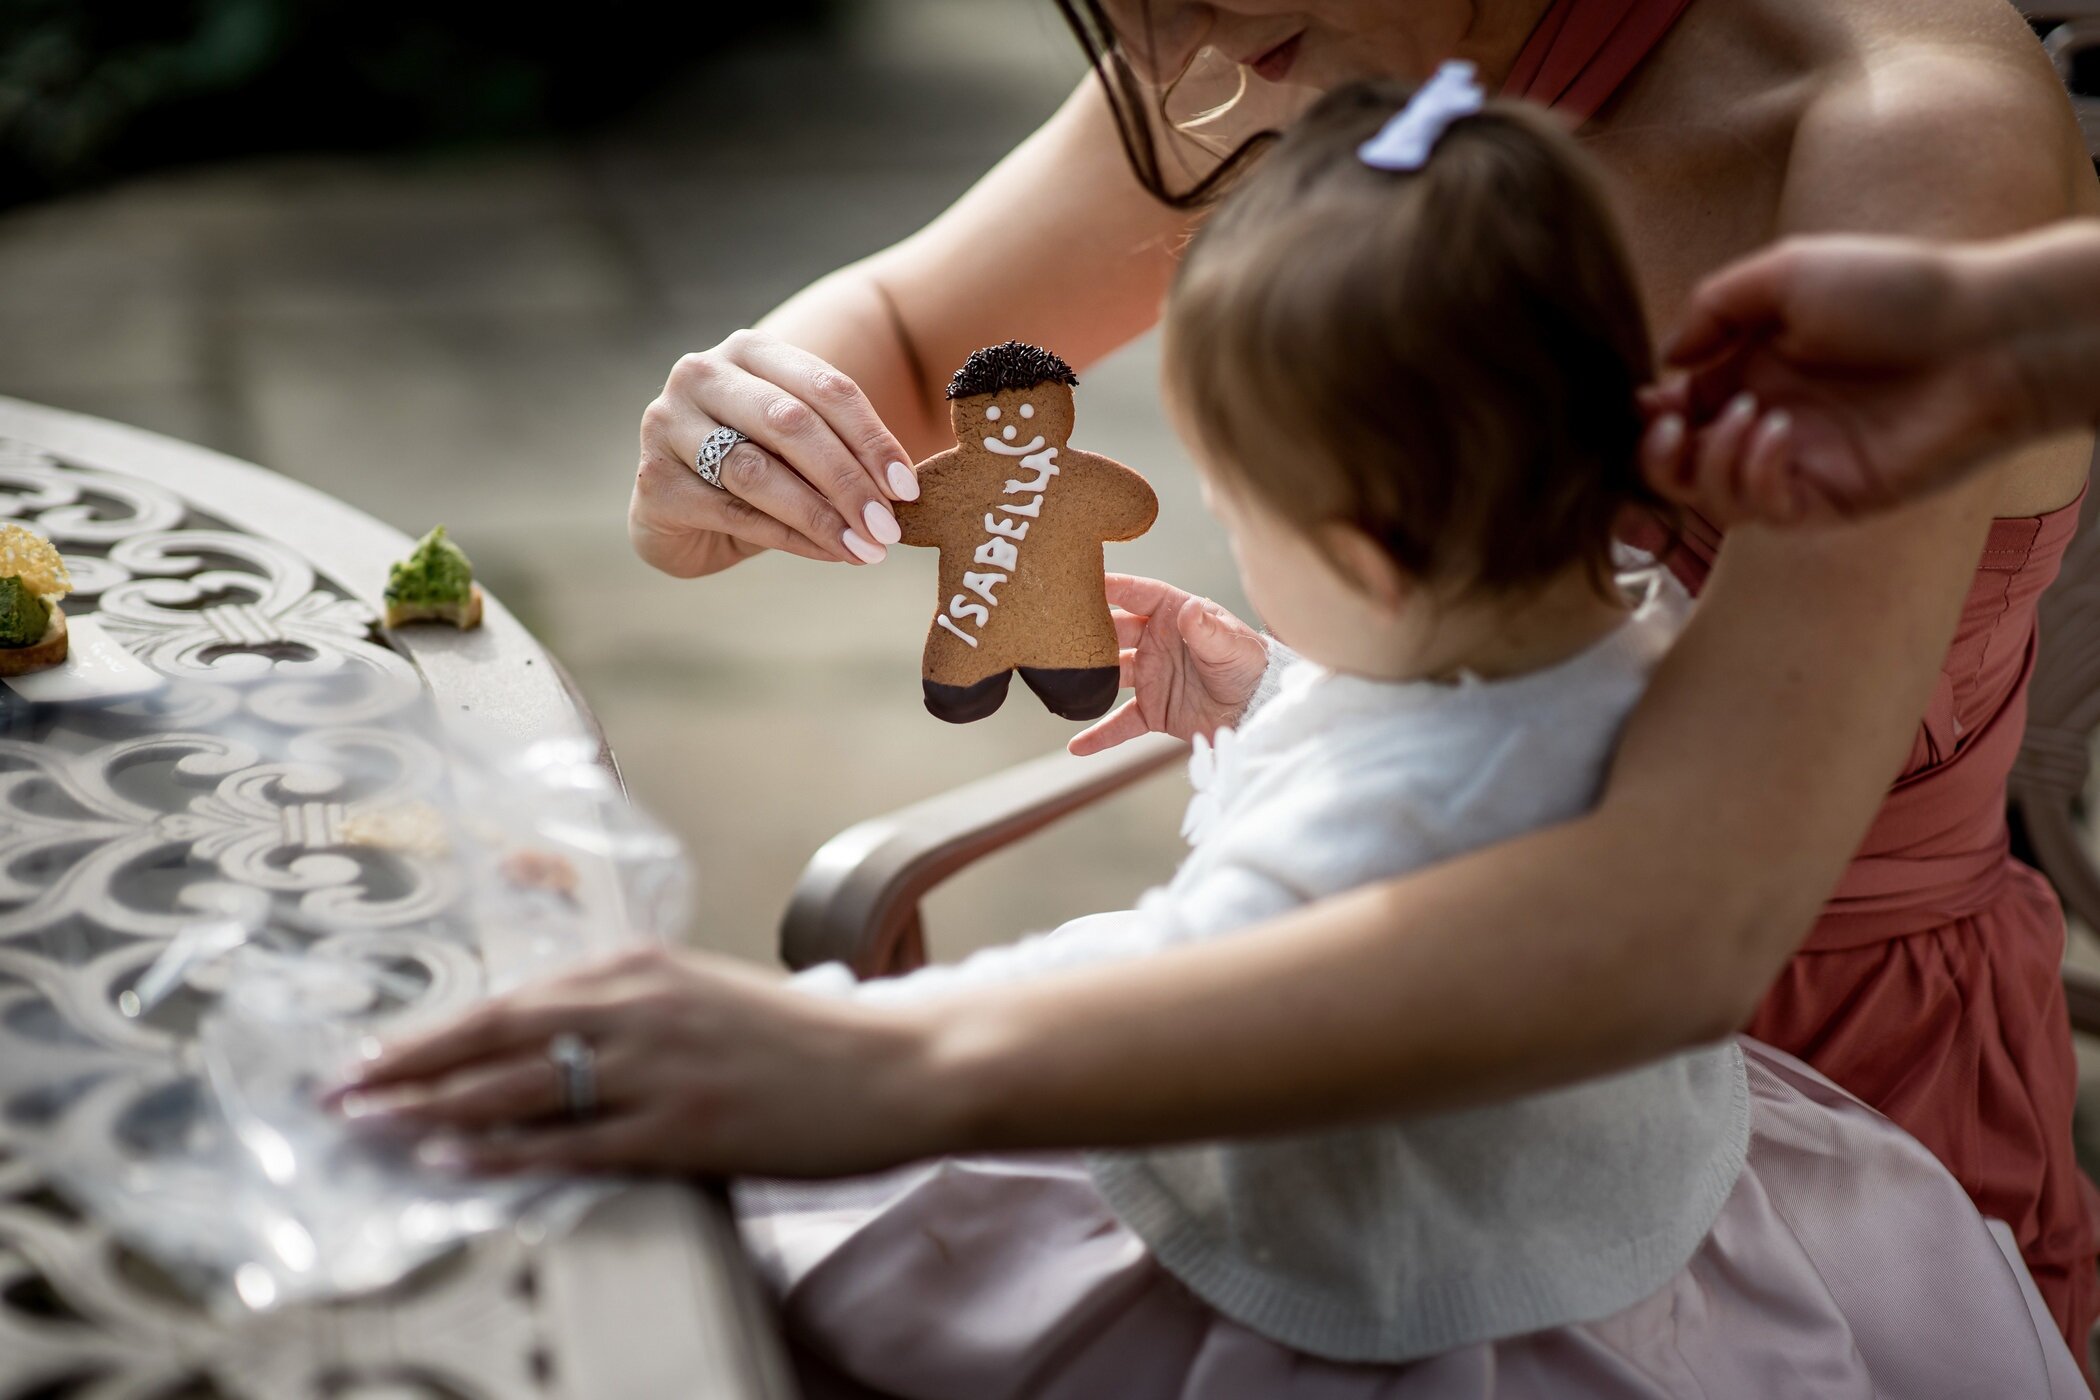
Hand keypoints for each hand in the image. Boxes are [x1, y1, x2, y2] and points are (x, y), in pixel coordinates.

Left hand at [330, 947, 943, 1177]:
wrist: (896, 1066)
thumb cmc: (805, 1040)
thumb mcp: (709, 996)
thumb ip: (633, 1005)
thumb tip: (556, 1029)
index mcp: (642, 968)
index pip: (511, 1000)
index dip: (432, 1031)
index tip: (373, 1053)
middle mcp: (639, 1006)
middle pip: (495, 1035)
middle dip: (406, 1064)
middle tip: (336, 1091)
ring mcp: (659, 1067)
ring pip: (518, 1085)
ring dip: (431, 1105)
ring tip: (367, 1123)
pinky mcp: (683, 1126)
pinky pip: (573, 1141)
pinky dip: (503, 1149)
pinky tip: (451, 1158)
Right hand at [630, 329, 919, 577]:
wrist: (680, 512)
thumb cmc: (755, 468)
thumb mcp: (800, 448)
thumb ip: (840, 452)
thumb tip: (902, 492)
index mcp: (750, 351)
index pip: (825, 386)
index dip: (873, 438)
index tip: (907, 488)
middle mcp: (702, 375)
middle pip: (792, 424)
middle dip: (848, 480)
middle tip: (888, 527)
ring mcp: (668, 424)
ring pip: (758, 471)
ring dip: (821, 515)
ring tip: (865, 548)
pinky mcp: (654, 481)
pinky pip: (735, 513)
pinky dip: (791, 537)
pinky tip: (829, 553)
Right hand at [1069, 574, 1267, 756]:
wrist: (1263, 713)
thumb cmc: (1254, 669)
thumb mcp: (1234, 647)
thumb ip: (1208, 630)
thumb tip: (1191, 609)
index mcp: (1177, 616)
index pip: (1138, 594)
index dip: (1112, 586)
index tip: (1081, 580)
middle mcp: (1158, 643)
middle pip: (1114, 632)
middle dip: (1086, 630)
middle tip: (1055, 628)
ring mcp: (1153, 676)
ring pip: (1109, 674)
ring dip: (1085, 677)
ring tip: (1056, 679)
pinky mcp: (1155, 710)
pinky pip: (1122, 722)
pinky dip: (1101, 733)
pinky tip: (1078, 745)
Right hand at [1638, 235, 2035, 526]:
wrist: (1985, 333)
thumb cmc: (1897, 289)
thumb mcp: (1786, 272)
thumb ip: (1713, 309)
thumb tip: (1665, 362)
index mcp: (1754, 370)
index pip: (1678, 412)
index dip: (1649, 417)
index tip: (1642, 403)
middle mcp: (1769, 421)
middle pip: (1681, 468)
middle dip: (1659, 454)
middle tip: (1672, 428)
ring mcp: (1799, 464)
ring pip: (1714, 500)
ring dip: (1713, 461)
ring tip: (1753, 416)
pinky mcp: (1831, 499)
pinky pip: (1765, 512)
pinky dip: (1754, 476)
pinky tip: (1779, 436)